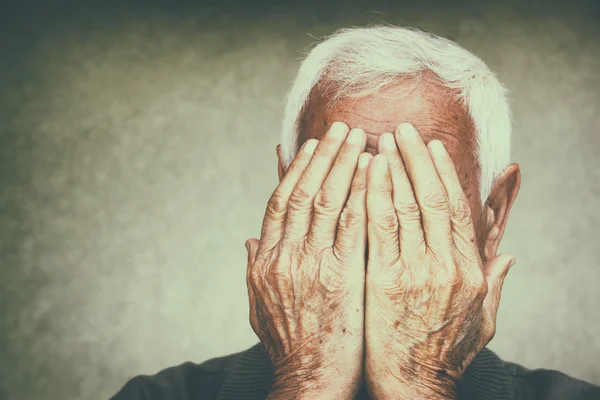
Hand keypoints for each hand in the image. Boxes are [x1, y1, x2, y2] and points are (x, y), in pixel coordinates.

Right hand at [245, 122, 371, 399]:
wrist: (309, 381)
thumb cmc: (290, 345)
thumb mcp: (260, 306)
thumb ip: (254, 267)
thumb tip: (250, 238)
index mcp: (266, 260)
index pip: (281, 201)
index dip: (297, 169)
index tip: (312, 145)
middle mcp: (285, 256)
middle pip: (305, 191)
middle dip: (325, 156)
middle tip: (342, 127)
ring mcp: (312, 265)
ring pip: (328, 201)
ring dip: (345, 165)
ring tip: (360, 138)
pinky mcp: (342, 277)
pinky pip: (354, 226)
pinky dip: (364, 195)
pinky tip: (376, 174)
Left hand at [364, 123, 515, 398]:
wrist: (413, 387)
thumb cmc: (443, 353)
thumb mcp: (481, 321)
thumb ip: (494, 284)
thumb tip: (510, 257)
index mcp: (468, 270)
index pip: (455, 207)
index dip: (441, 172)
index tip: (430, 147)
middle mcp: (445, 265)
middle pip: (431, 197)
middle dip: (414, 158)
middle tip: (400, 129)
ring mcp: (415, 272)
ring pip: (403, 205)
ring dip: (391, 168)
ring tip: (378, 141)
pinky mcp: (383, 281)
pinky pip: (376, 227)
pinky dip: (371, 195)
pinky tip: (363, 173)